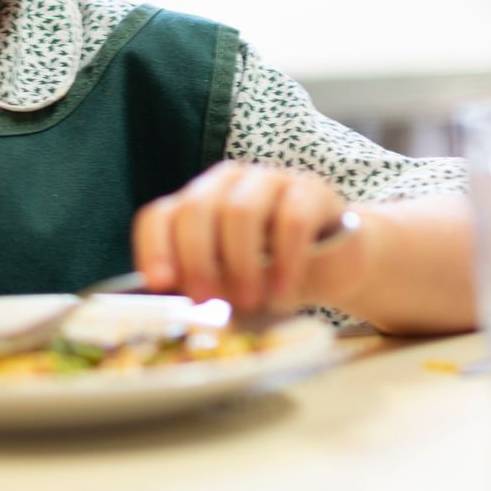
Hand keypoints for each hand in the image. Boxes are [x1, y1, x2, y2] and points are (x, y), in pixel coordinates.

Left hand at [133, 163, 346, 311]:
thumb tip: (176, 309)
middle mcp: (229, 183)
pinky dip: (284, 262)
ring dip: (241, 264)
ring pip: (241, 210)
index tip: (161, 284)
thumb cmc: (272, 276)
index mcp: (197, 204)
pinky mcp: (311, 191)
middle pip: (196, 208)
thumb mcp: (229, 286)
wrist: (335, 264)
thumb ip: (202, 288)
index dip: (154, 249)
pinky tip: (284, 291)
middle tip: (209, 300)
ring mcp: (271, 180)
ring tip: (251, 301)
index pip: (161, 215)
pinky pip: (292, 221)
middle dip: (198, 260)